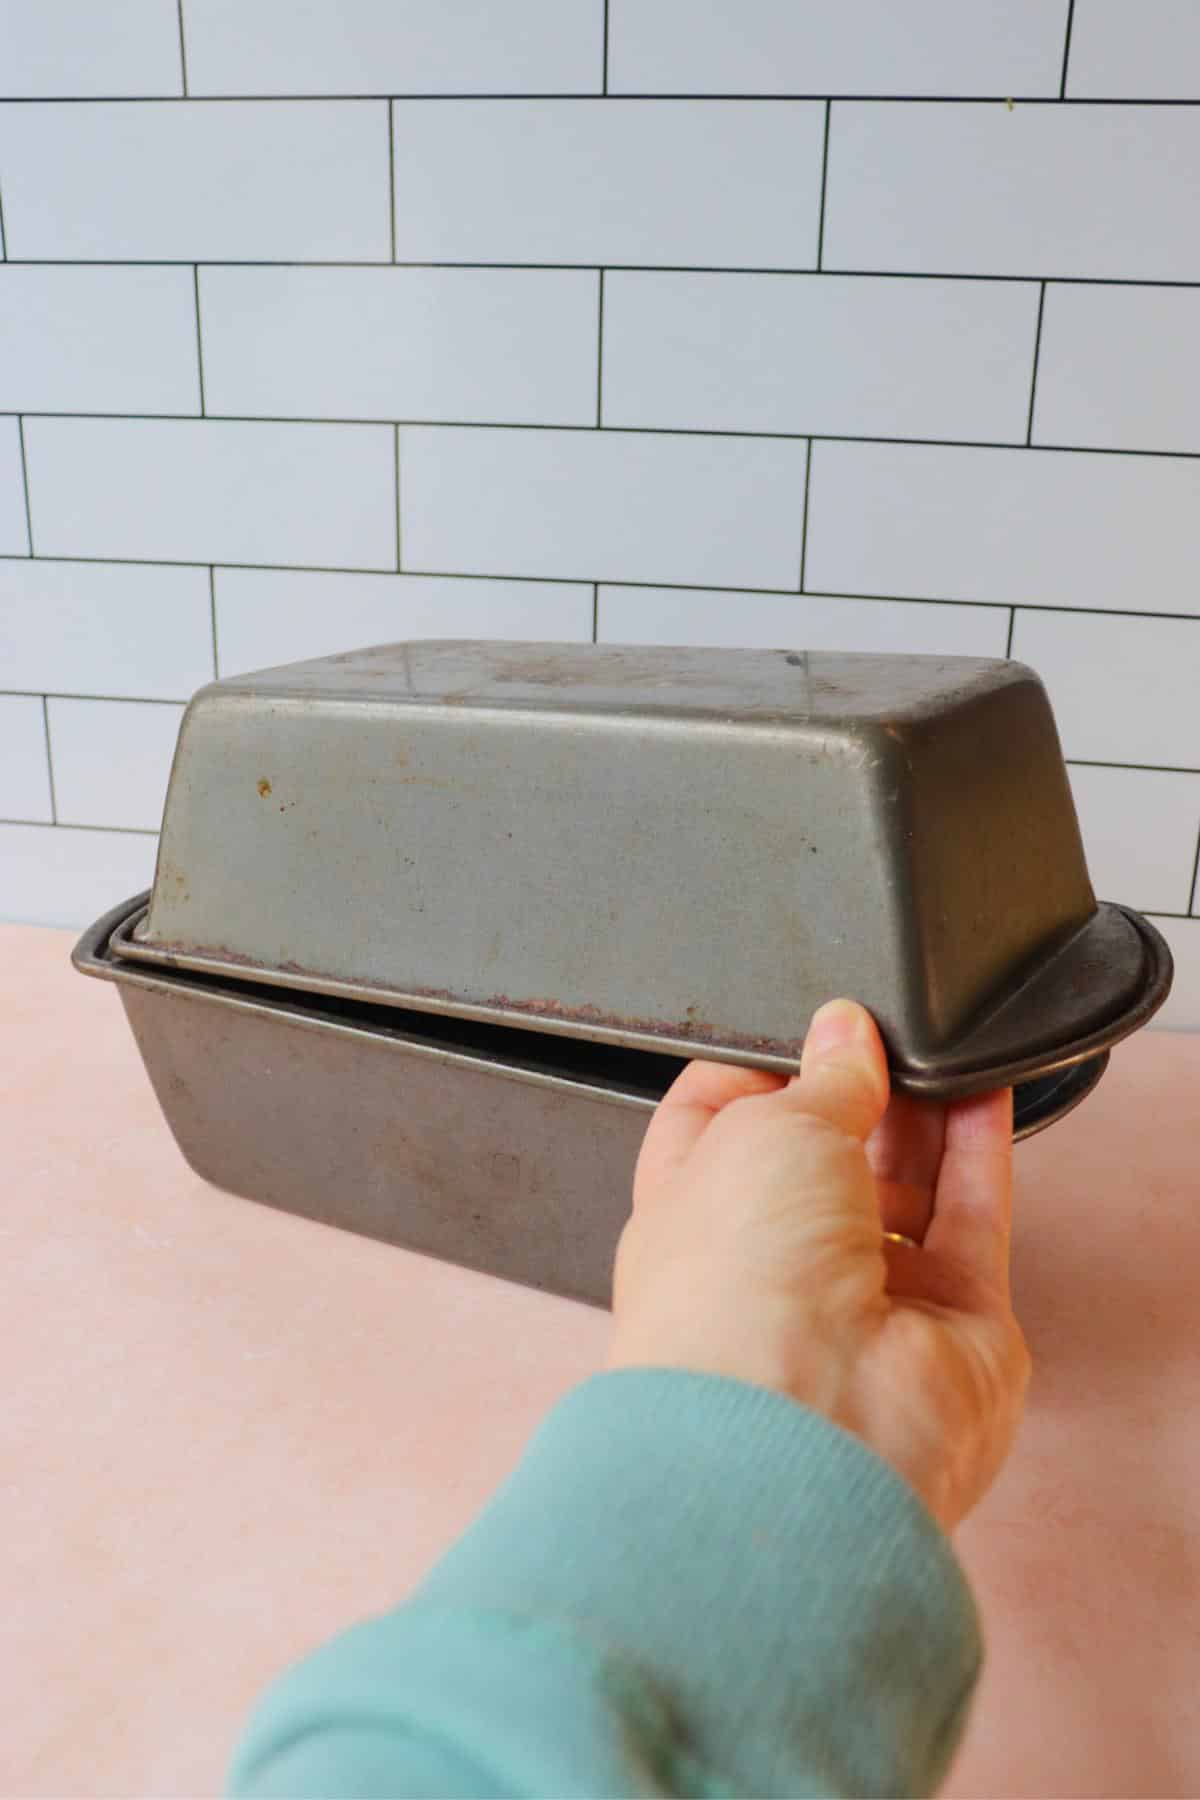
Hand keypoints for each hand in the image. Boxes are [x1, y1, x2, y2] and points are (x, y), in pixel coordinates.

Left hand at [608, 998, 1030, 1530]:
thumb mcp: (767, 1131)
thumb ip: (820, 1078)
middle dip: (852, 1091)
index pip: (714, 1130)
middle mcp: (776, 1267)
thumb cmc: (733, 1295)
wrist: (811, 1426)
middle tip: (880, 1033)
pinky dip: (979, 1150)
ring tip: (939, 1044)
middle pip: (824, 1158)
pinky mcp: (952, 1323)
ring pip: (902, 1186)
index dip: (757, 1071)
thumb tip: (843, 1034)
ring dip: (923, 1113)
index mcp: (692, 1221)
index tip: (802, 1027)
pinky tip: (984, 1087)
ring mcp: (866, 1301)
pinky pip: (971, 1217)